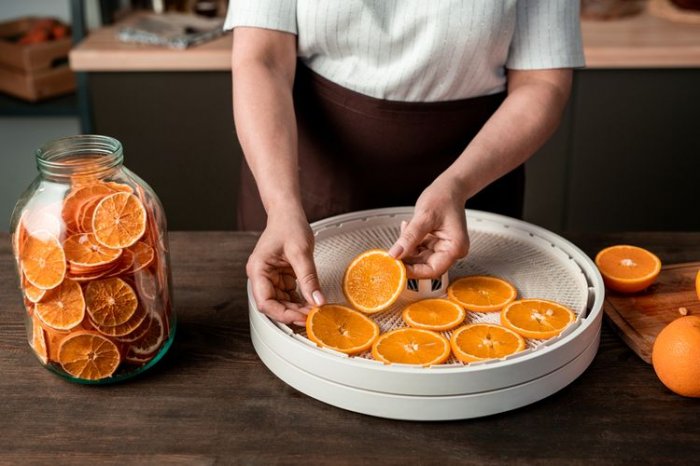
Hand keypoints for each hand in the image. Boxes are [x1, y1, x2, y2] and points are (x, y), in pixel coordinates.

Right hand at [246, 210, 325, 324]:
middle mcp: (261, 276)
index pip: (265, 302)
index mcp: (258, 270)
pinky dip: (300, 300)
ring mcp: (270, 278)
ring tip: (314, 311)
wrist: (288, 213)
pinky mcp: (280, 277)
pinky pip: (288, 295)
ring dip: (297, 308)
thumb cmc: (288, 226)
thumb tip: (318, 301)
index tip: (302, 317)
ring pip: (281, 302)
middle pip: (273, 305)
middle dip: (292, 313)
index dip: (283, 314)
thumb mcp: (301, 252)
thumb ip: (309, 278)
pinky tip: (311, 302)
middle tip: (313, 316)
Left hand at [388, 178, 469, 277]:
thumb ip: (410, 237)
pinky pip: (418, 249)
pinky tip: (409, 227)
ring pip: (419, 258)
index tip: (397, 268)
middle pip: (425, 265)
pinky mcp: (435, 244)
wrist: (449, 187)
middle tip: (392, 250)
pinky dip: (410, 242)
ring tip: (406, 228)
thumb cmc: (444, 197)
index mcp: (455, 247)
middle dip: (407, 257)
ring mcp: (443, 248)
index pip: (433, 270)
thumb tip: (395, 254)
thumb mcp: (425, 216)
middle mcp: (451, 251)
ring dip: (407, 247)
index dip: (414, 271)